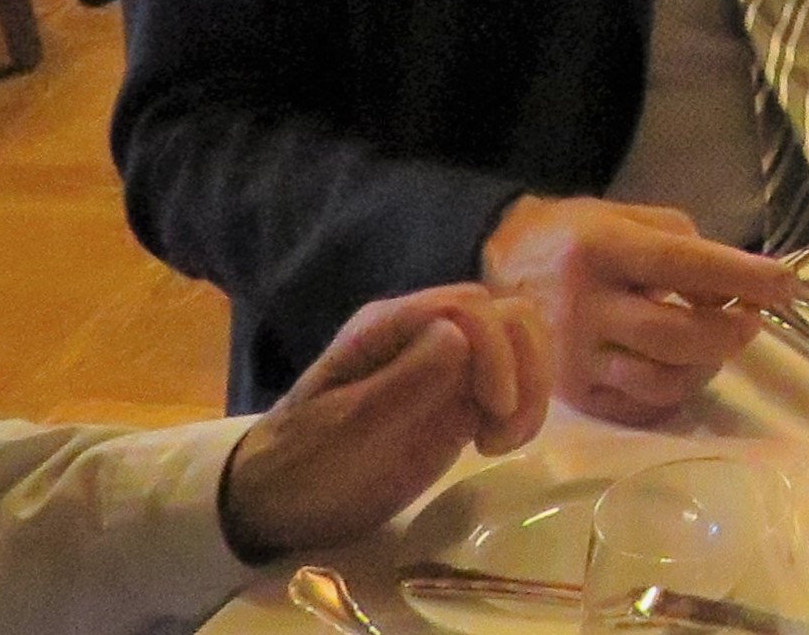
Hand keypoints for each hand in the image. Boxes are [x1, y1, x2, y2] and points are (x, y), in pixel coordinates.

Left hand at [214, 283, 549, 559]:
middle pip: (507, 315)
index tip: (493, 414)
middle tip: (501, 430)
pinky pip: (510, 382)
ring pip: (518, 343)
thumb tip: (461, 334)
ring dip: (530, 388)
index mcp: (389, 326)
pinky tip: (497, 444)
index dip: (497, 352)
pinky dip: (522, 409)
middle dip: (523, 369)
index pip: (470, 308)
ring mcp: (442, 364)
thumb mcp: (346, 430)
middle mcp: (423, 332)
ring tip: (503, 440)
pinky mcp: (455, 399)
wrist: (278, 501)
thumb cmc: (305, 465)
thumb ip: (404, 382)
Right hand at [477, 196, 795, 425]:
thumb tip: (732, 294)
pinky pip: (641, 405)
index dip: (742, 277)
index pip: (683, 266)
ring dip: (709, 364)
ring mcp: (575, 357)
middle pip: (676, 334)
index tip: (787, 283)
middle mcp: (584, 306)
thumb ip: (686, 247)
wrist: (506, 265)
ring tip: (721, 341)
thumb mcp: (631, 219)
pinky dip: (677, 390)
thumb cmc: (581, 237)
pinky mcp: (573, 394)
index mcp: (602, 250)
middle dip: (730, 331)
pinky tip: (686, 366)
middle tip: (753, 319)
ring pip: (662, 378)